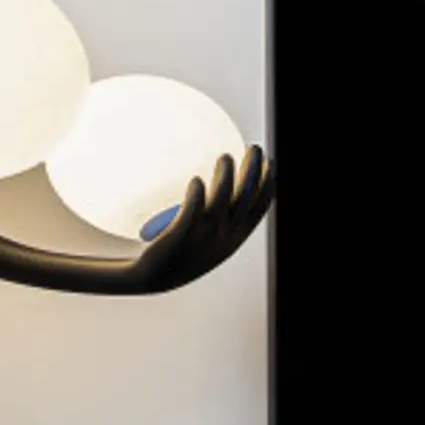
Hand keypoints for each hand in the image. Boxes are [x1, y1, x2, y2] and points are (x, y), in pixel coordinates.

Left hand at [121, 143, 272, 292]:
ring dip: (228, 178)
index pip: (259, 207)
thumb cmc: (178, 253)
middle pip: (246, 199)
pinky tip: (196, 180)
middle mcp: (225, 237)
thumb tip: (213, 182)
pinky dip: (197, 195)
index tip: (270, 162)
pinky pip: (192, 212)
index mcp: (235, 237)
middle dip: (255, 172)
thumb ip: (213, 214)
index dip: (269, 183)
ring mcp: (204, 237)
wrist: (153, 276)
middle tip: (254, 148)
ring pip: (223, 202)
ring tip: (225, 157)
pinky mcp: (181, 236)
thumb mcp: (204, 237)